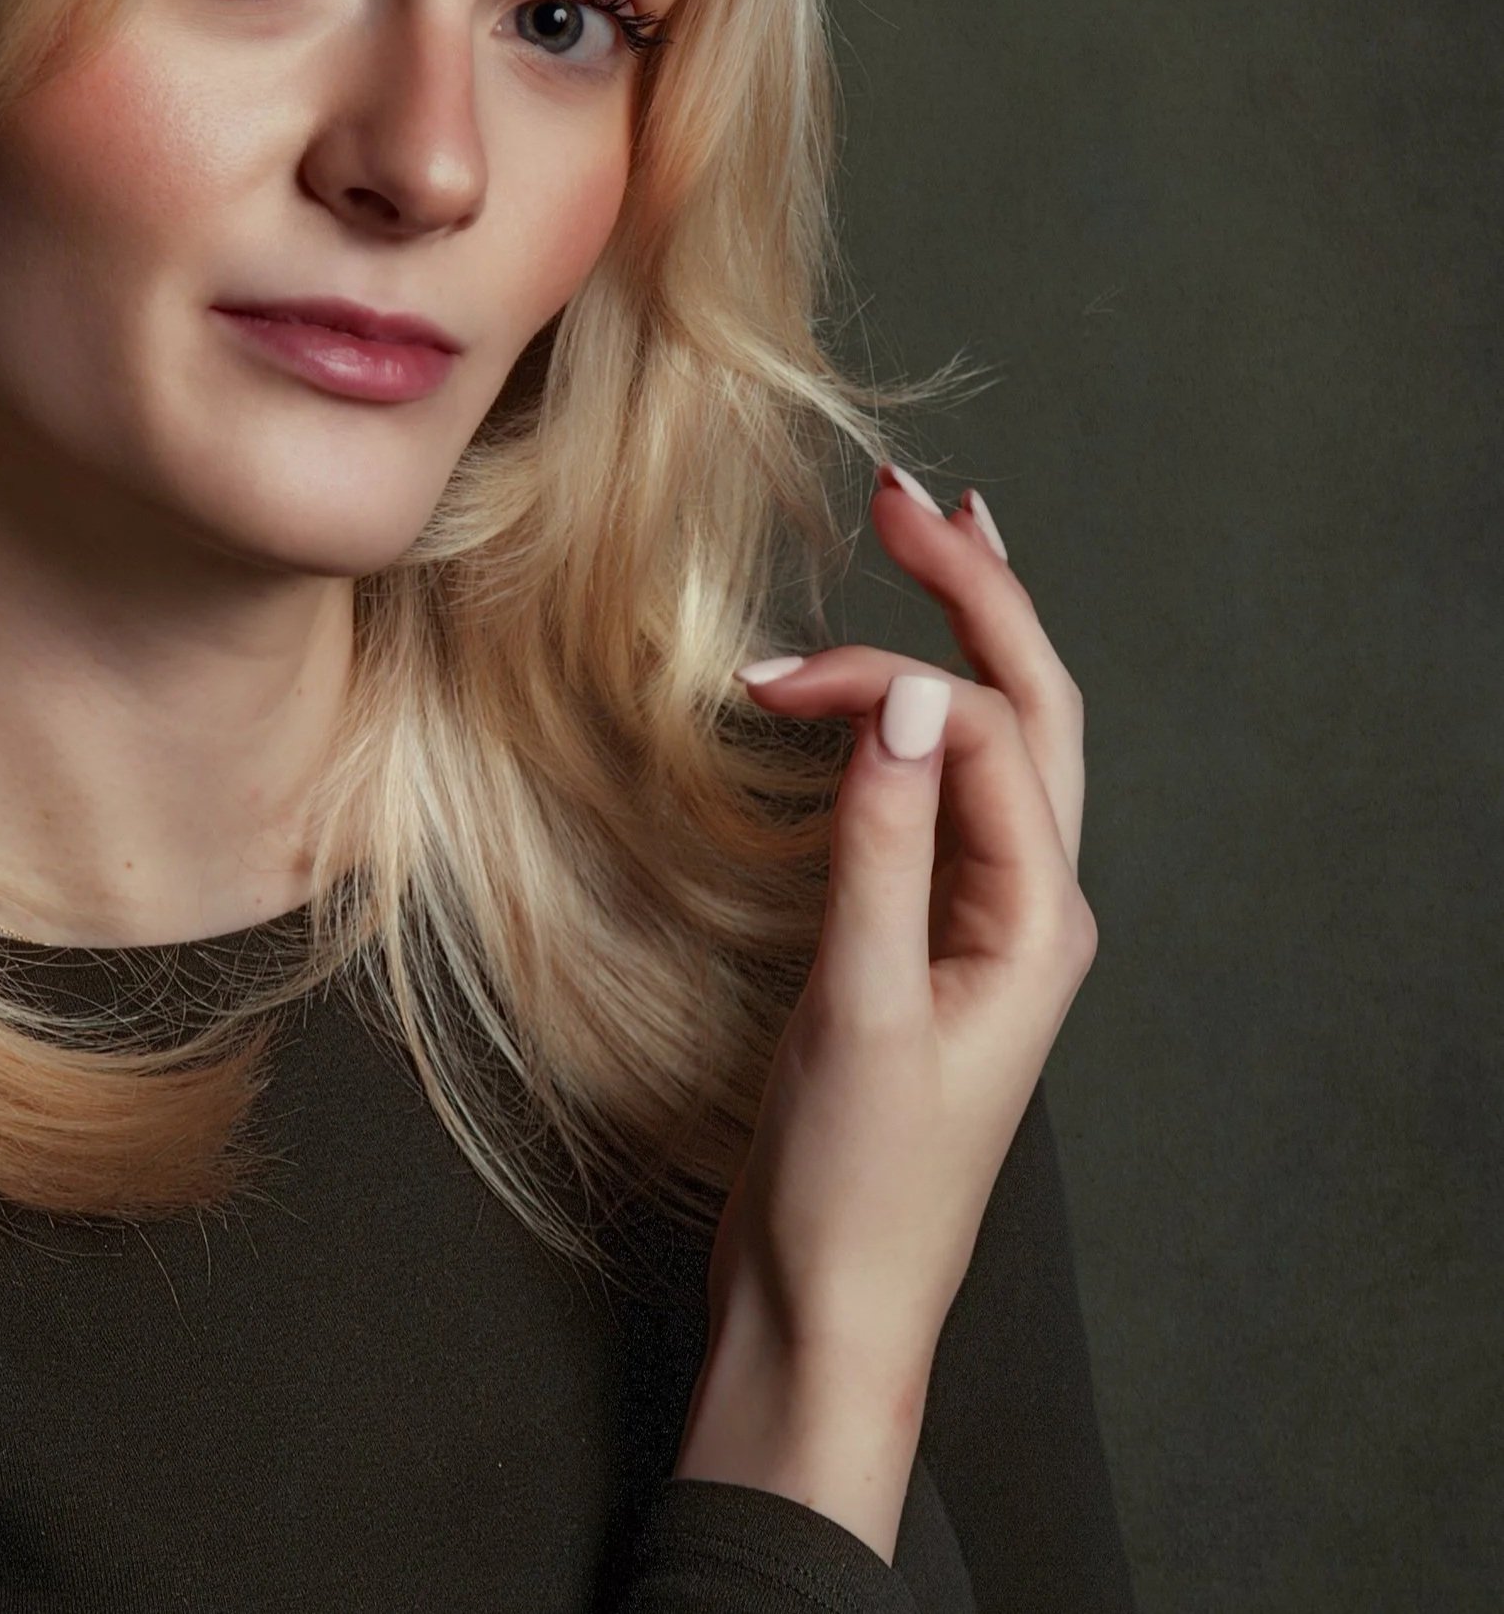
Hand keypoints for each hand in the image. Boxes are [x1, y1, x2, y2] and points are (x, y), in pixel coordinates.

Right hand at [672, 464, 1096, 1556]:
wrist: (833, 1303)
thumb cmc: (852, 1182)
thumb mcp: (862, 1012)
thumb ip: (880, 850)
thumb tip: (892, 697)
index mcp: (1034, 920)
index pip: (974, 736)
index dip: (877, 679)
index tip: (766, 680)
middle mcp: (1029, 906)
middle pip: (1031, 709)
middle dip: (977, 592)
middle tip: (904, 496)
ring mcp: (985, 920)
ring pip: (1002, 743)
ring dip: (970, 636)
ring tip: (936, 543)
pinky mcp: (932, 937)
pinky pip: (951, 793)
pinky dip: (924, 711)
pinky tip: (892, 686)